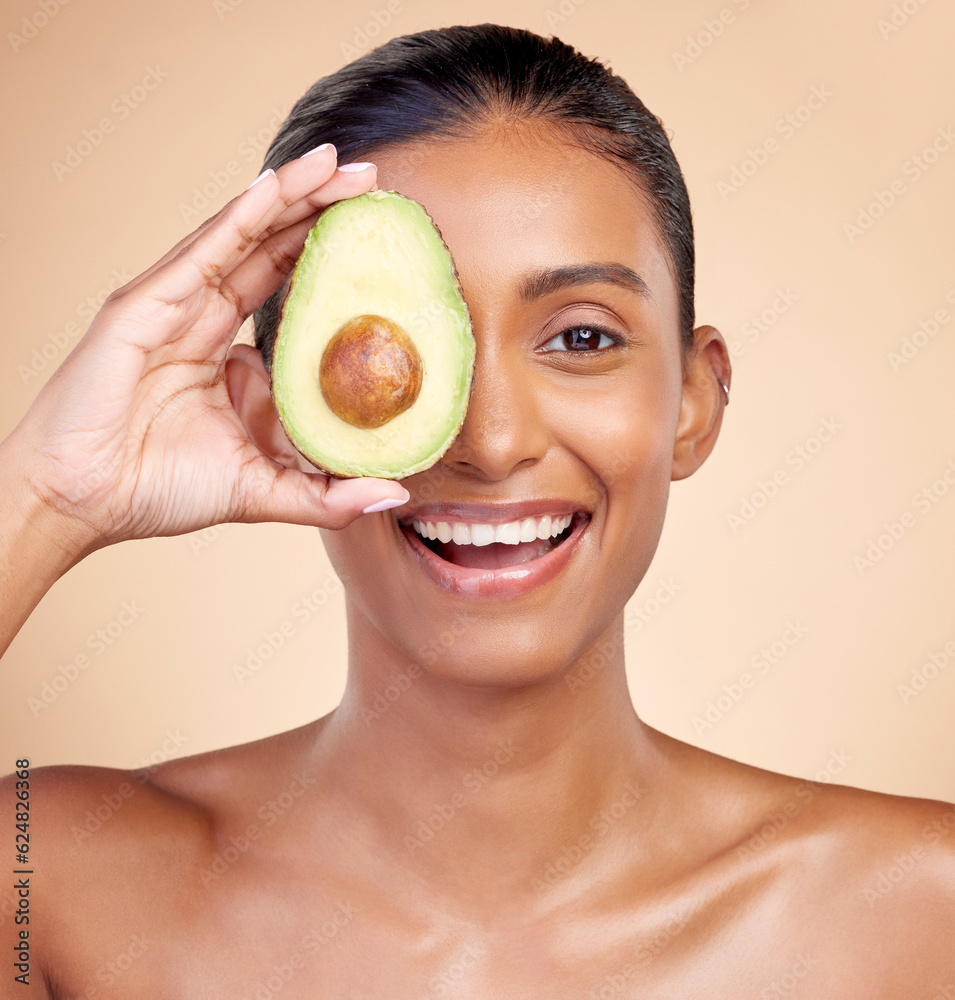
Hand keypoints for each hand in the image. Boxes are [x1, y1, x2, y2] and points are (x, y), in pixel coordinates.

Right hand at [9, 146, 408, 554]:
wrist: (83, 502)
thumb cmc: (160, 490)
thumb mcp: (263, 490)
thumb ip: (327, 494)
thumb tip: (394, 494)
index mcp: (231, 356)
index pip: (289, 291)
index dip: (332, 261)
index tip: (383, 242)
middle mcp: (204, 319)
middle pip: (272, 249)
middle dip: (321, 210)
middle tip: (373, 179)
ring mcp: (175, 306)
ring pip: (242, 236)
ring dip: (291, 196)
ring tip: (338, 163)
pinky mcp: (147, 304)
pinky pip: (205, 250)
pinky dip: (244, 215)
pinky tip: (282, 187)